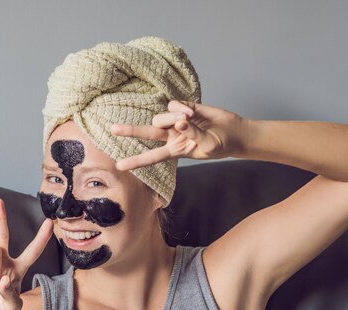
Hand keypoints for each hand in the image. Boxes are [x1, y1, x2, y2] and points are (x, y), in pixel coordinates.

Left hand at [110, 100, 248, 170]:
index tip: (119, 166)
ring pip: (162, 117)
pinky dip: (181, 108)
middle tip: (112, 129)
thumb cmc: (221, 145)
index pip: (152, 157)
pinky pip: (173, 105)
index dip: (136, 161)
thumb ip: (193, 134)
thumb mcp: (208, 145)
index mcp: (175, 150)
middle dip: (130, 131)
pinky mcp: (184, 107)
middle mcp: (172, 136)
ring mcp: (176, 121)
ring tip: (189, 119)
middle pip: (147, 133)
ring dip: (172, 118)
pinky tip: (193, 112)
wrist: (234, 132)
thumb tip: (180, 123)